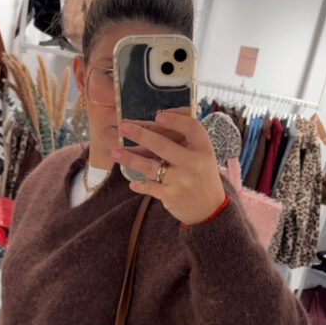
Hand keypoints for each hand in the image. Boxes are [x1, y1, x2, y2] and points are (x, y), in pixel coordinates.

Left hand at [112, 108, 225, 224]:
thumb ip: (185, 140)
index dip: (175, 120)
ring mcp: (181, 180)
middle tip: (123, 127)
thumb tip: (156, 121)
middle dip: (140, 135)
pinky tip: (131, 182)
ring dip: (131, 159)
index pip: (192, 127)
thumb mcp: (202, 156)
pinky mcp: (171, 196)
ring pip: (151, 167)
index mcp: (204, 149)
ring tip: (115, 152)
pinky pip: (150, 187)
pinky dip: (140, 184)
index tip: (158, 115)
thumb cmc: (201, 176)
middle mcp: (194, 163)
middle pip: (163, 145)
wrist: (210, 209)